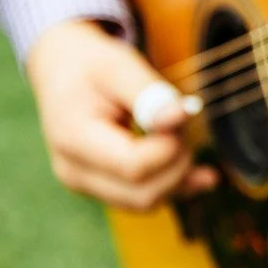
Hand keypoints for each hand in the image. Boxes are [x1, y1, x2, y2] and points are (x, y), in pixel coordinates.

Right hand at [26, 20, 218, 210]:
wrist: (61, 70)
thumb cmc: (92, 65)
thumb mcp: (120, 66)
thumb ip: (150, 94)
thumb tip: (182, 117)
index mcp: (73, 140)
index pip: (134, 167)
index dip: (170, 146)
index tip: (179, 115)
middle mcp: (75, 172)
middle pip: (143, 194)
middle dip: (177, 162)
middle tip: (180, 124)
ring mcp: (86, 184)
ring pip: (145, 202)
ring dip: (178, 175)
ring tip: (181, 136)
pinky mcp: (102, 187)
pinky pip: (143, 199)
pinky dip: (175, 186)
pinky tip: (206, 177)